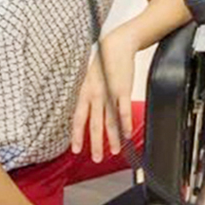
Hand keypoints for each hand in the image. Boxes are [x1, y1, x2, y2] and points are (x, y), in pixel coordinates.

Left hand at [71, 32, 135, 162]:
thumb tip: (87, 111)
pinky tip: (127, 134)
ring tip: (115, 151)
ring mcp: (109, 93)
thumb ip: (88, 95)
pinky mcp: (123, 89)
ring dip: (113, 138)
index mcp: (84, 93)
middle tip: (96, 159)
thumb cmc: (103, 63)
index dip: (77, 135)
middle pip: (95, 124)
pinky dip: (125, 124)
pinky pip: (124, 110)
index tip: (76, 150)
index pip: (78, 118)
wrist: (116, 45)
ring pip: (110, 120)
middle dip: (95, 143)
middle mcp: (95, 95)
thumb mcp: (89, 79)